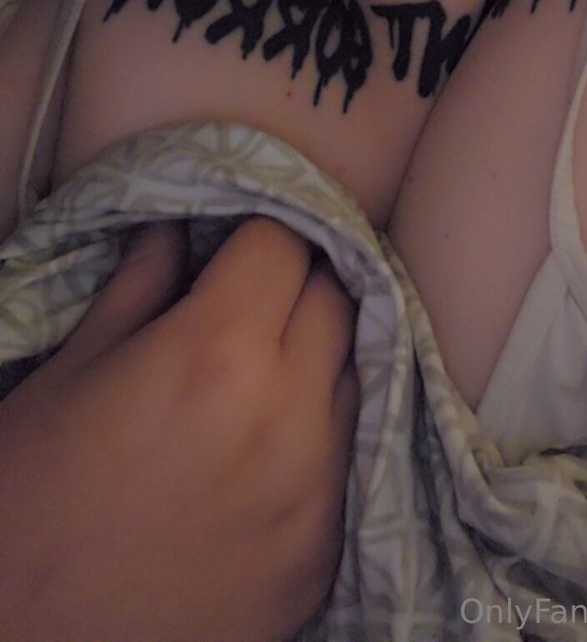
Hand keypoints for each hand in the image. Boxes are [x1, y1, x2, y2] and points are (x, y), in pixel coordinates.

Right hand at [0, 217, 358, 641]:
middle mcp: (287, 416)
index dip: (257, 230)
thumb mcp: (68, 372)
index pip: (283, 243)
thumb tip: (178, 227)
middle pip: (336, 299)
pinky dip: (321, 431)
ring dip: (317, 352)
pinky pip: (350, 457)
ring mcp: (317, 493)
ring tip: (261, 364)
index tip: (233, 240)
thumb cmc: (25, 504)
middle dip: (295, 280)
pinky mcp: (325, 556)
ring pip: (355, 372)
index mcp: (215, 354)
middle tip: (248, 293)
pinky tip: (268, 439)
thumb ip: (140, 286)